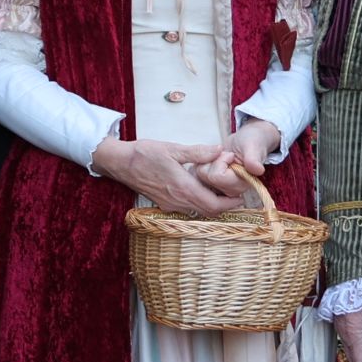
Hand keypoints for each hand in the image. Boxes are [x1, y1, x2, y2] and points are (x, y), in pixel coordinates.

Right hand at [93, 136, 243, 217]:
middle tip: (235, 195)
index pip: (214, 205)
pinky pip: (187, 209)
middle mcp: (178, 201)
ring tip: (221, 191)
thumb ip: (198, 152)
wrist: (121, 163)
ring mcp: (170, 205)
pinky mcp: (164, 204)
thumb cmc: (145, 154)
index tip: (241, 197)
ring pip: (198, 211)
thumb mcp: (173, 148)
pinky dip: (199, 203)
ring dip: (212, 205)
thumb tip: (220, 150)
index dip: (230, 204)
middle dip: (225, 206)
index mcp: (183, 188)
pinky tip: (201, 190)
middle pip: (208, 212)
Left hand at [192, 120, 284, 199]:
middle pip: (205, 177)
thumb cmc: (251, 143)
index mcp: (240, 186)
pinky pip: (193, 175)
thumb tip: (258, 169)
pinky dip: (199, 164)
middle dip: (211, 161)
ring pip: (197, 175)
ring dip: (205, 162)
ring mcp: (218, 190)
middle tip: (224, 156)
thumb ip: (253, 159)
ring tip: (219, 158)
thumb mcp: (253, 147)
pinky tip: (211, 162)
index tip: (231, 155)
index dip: (221, 160)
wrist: (246, 143)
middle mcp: (228, 193)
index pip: (216, 177)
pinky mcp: (208, 186)